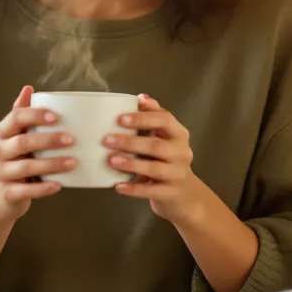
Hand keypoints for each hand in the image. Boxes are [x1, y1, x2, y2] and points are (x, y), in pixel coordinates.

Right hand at [0, 85, 75, 221]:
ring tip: (73, 162)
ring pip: (26, 167)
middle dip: (48, 140)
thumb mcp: (15, 135)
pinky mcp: (7, 193)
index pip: (16, 117)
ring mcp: (1, 173)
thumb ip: (22, 113)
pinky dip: (43, 188)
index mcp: (1, 133)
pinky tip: (59, 185)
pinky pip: (26, 191)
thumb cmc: (14, 159)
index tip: (57, 117)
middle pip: (22, 142)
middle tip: (71, 139)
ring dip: (52, 164)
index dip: (36, 115)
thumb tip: (28, 88)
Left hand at [105, 93, 207, 224]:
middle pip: (156, 145)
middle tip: (107, 140)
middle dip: (130, 142)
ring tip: (111, 160)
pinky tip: (118, 186)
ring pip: (154, 168)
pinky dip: (133, 189)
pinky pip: (151, 191)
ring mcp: (178, 174)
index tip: (121, 118)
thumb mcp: (165, 137)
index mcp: (179, 134)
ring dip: (131, 163)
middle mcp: (182, 153)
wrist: (185, 195)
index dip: (143, 118)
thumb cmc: (168, 160)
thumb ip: (154, 117)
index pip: (165, 120)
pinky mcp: (171, 193)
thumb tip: (140, 97)